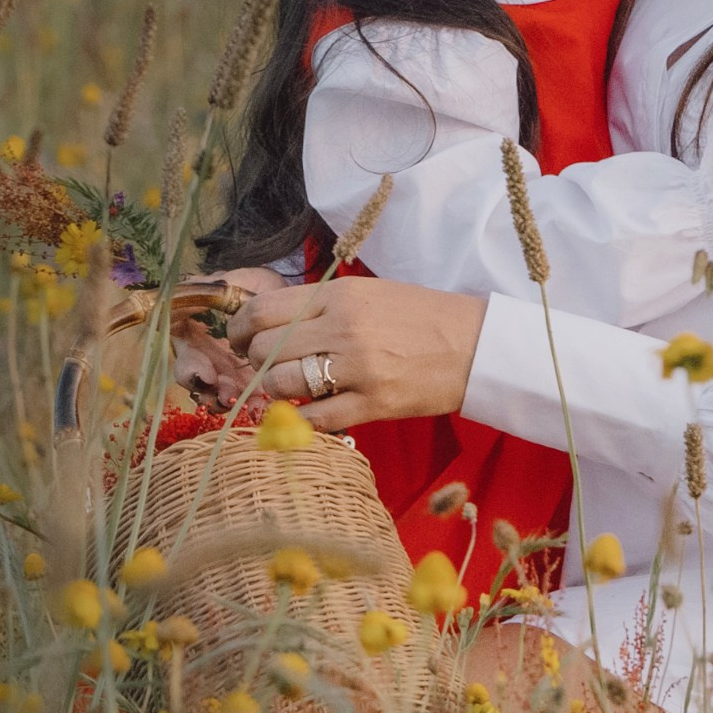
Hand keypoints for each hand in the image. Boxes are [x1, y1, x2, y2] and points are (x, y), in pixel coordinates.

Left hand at [225, 276, 487, 431]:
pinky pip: (315, 417)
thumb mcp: (368, 293)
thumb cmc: (421, 315)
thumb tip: (271, 324)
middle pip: (264, 349)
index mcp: (339, 295)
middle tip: (261, 368)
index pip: (263, 310)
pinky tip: (306, 413)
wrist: (474, 344)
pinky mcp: (373, 403)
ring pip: (282, 383)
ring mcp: (357, 367)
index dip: (239, 328)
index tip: (238, 339)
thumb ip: (322, 305)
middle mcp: (342, 327)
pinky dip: (301, 419)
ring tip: (287, 389)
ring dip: (276, 391)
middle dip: (254, 362)